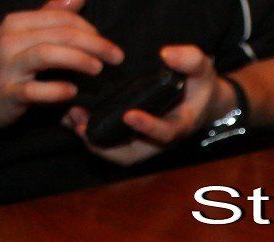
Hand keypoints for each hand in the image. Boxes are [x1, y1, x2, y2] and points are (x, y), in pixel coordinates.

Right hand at [0, 0, 123, 127]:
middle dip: (94, 43)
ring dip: (78, 59)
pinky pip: (34, 90)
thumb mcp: (23, 34)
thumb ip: (51, 16)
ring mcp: (7, 67)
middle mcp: (11, 41)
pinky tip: (72, 91)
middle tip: (117, 56)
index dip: (89, 29)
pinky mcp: (7, 94)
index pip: (61, 18)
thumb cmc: (4, 63)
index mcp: (18, 23)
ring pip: (46, 54)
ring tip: (98, 68)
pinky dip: (56, 90)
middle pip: (60, 34)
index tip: (107, 44)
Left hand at [63, 45, 233, 165]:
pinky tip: (72, 117)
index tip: (129, 115)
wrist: (199, 101)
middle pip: (131, 155)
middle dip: (105, 146)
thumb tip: (167, 54)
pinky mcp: (130, 137)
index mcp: (179, 126)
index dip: (147, 126)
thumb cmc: (199, 85)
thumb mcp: (201, 69)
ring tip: (72, 120)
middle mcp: (158, 140)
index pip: (164, 133)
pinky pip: (109, 143)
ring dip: (92, 141)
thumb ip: (189, 60)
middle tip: (82, 127)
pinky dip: (90, 134)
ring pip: (115, 153)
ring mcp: (143, 141)